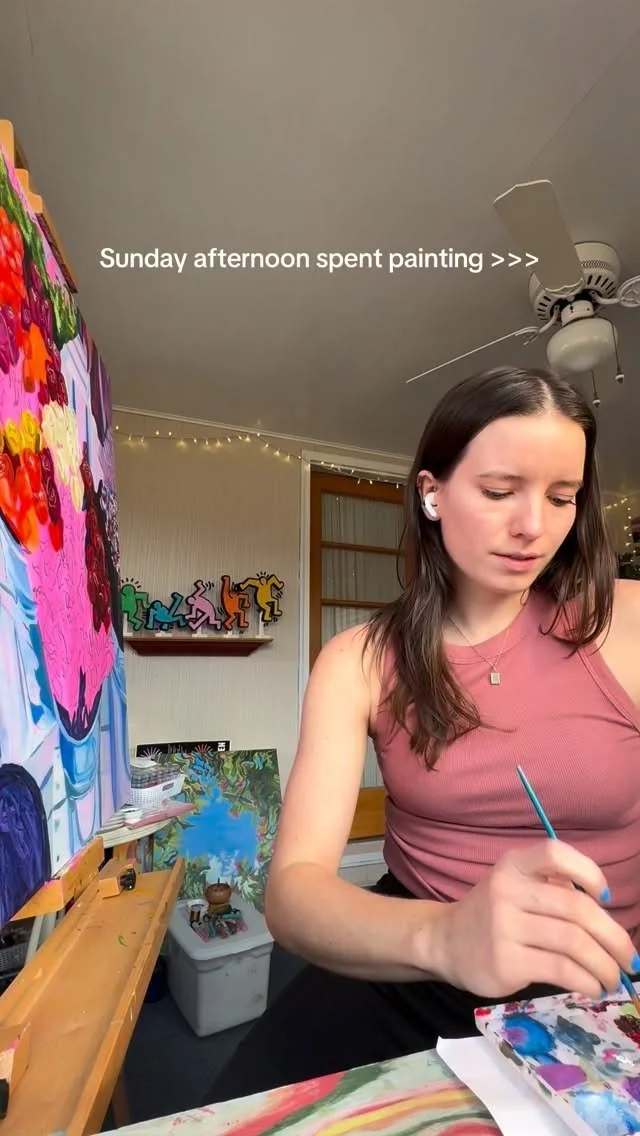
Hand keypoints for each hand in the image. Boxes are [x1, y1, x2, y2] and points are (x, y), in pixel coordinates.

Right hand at [429, 840, 639, 998]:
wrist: (445, 942)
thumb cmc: (492, 914)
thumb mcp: (515, 886)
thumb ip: (553, 889)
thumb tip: (608, 919)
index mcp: (514, 865)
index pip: (556, 854)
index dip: (590, 873)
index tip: (606, 898)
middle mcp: (507, 890)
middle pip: (577, 909)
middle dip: (614, 938)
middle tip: (630, 959)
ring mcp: (504, 927)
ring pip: (574, 943)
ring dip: (605, 965)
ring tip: (614, 978)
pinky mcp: (505, 961)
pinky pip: (560, 970)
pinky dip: (586, 981)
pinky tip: (592, 986)